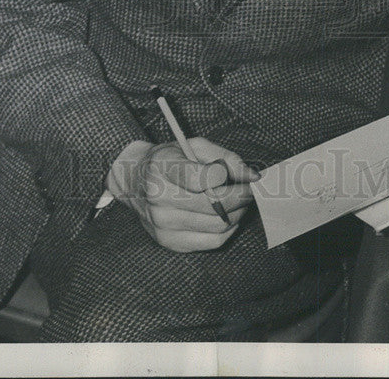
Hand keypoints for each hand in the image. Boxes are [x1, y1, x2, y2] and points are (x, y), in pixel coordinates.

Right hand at [105, 137, 260, 251]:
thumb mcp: (195, 146)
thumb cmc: (170, 159)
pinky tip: (227, 217)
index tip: (239, 175)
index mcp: (162, 168)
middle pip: (214, 206)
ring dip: (237, 214)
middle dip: (241, 197)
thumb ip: (226, 157)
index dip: (227, 176)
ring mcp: (162, 224)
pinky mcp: (169, 242)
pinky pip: (211, 242)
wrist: (135, 181)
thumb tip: (253, 176)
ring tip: (240, 202)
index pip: (202, 178)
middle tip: (249, 190)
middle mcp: (159, 199)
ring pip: (217, 226)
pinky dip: (227, 230)